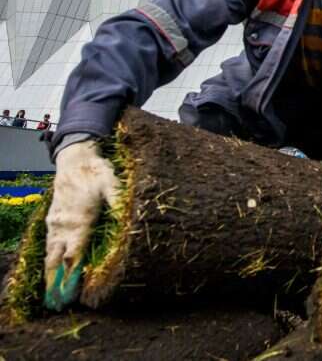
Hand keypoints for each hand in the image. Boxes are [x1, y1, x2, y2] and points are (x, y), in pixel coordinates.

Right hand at [44, 140, 119, 310]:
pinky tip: (49, 273)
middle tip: (59, 304)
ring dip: (49, 276)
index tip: (73, 293)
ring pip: (49, 255)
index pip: (75, 254)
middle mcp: (64, 226)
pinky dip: (47, 261)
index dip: (73, 275)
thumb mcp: (113, 185)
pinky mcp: (52, 220)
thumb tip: (132, 220)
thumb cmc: (97, 173)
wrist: (75, 159)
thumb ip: (119, 203)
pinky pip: (47, 246)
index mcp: (80, 221)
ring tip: (50, 297)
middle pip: (57, 261)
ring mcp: (55, 224)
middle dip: (57, 283)